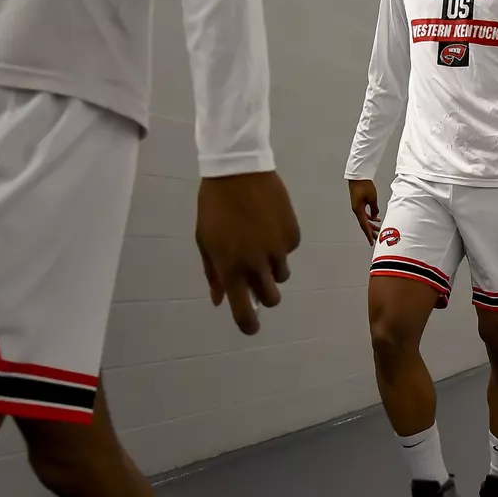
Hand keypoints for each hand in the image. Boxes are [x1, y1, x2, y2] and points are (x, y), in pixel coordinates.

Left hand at [196, 171, 300, 334]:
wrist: (238, 170)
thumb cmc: (214, 206)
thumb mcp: (205, 241)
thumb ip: (214, 273)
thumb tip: (219, 300)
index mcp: (231, 269)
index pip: (244, 312)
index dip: (249, 325)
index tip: (250, 326)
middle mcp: (257, 264)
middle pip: (271, 298)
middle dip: (265, 295)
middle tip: (256, 280)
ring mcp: (278, 249)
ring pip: (281, 273)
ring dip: (272, 267)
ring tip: (260, 242)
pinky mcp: (292, 233)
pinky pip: (288, 249)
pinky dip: (280, 243)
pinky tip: (269, 223)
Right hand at [348, 178, 382, 245]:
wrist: (358, 177)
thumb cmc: (364, 186)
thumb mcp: (372, 198)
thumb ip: (375, 209)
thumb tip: (376, 216)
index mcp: (358, 210)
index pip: (364, 225)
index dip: (368, 234)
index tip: (372, 241)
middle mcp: (356, 210)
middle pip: (364, 224)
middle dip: (370, 231)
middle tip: (376, 238)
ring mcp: (357, 206)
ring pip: (364, 219)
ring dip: (371, 224)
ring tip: (378, 229)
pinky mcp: (359, 203)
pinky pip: (364, 213)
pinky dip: (370, 217)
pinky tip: (376, 218)